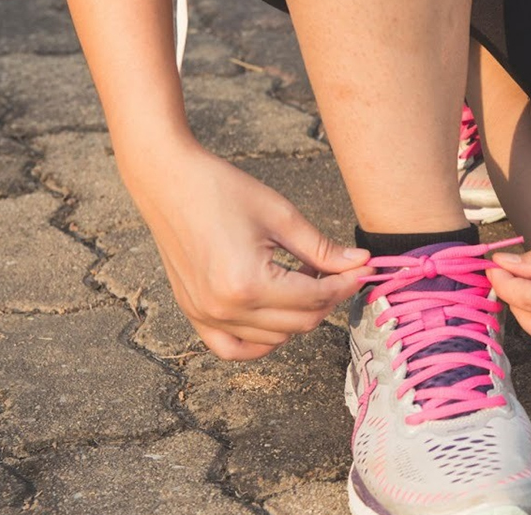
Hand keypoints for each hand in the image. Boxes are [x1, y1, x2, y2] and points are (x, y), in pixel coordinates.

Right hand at [121, 141, 371, 359]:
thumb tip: (360, 263)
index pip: (316, 298)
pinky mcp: (194, 313)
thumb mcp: (281, 216)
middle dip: (328, 299)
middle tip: (335, 270)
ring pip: (275, 338)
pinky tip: (276, 315)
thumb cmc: (221, 190)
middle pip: (300, 323)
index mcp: (248, 283)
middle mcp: (225, 308)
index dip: (346, 284)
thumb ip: (323, 249)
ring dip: (298, 315)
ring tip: (300, 278)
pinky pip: (233, 348)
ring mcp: (206, 316)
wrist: (168, 181)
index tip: (363, 270)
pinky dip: (260, 340)